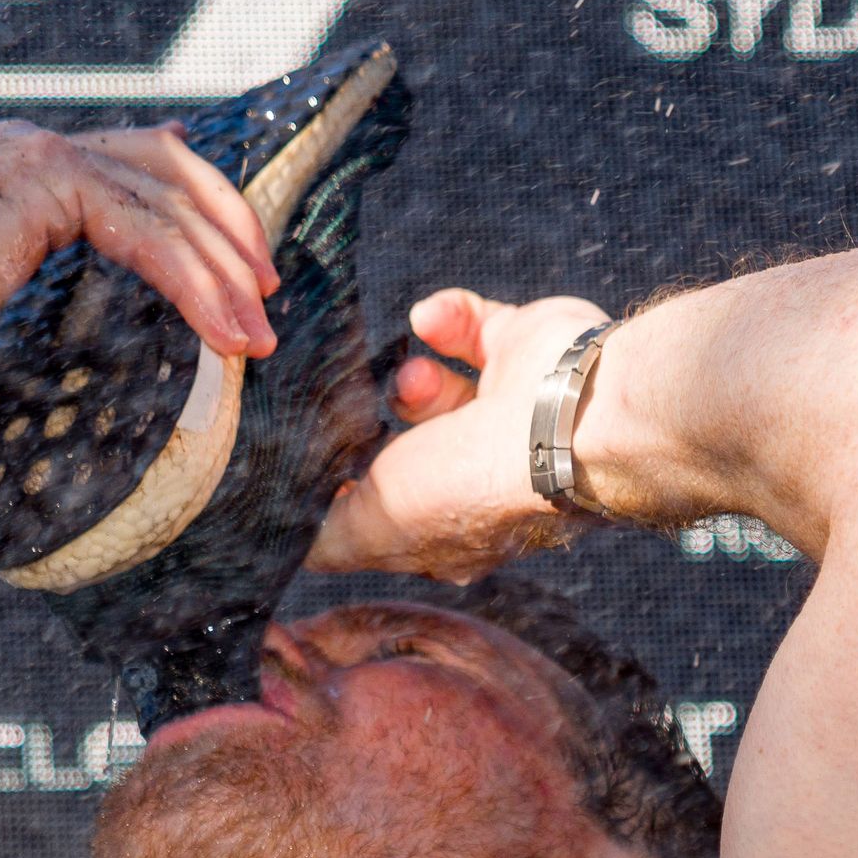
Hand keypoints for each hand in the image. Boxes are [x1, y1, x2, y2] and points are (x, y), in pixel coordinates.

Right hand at [0, 121, 279, 442]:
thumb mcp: (3, 347)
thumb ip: (60, 344)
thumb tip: (114, 402)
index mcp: (21, 180)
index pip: (138, 175)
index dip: (201, 218)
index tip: (245, 278)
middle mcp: (32, 152)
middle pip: (169, 168)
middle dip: (231, 233)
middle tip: (268, 298)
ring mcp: (35, 157)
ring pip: (166, 200)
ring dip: (223, 269)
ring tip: (257, 333)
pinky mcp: (41, 181)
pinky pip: (142, 226)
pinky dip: (192, 277)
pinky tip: (222, 325)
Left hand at [309, 288, 608, 580]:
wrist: (566, 420)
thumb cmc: (470, 484)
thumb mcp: (374, 526)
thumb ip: (328, 538)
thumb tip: (291, 537)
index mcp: (453, 530)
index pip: (389, 512)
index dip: (353, 488)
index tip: (317, 461)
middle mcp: (482, 475)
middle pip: (406, 446)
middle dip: (377, 427)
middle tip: (359, 414)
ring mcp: (507, 413)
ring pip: (435, 390)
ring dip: (412, 380)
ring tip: (414, 380)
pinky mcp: (523, 353)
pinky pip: (472, 326)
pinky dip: (447, 319)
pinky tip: (432, 322)